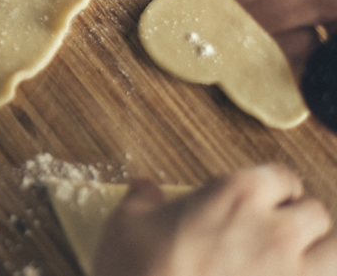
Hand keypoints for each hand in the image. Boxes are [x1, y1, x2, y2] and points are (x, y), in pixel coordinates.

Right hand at [94, 165, 336, 275]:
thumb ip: (144, 199)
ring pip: (333, 253)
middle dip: (300, 219)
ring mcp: (290, 274)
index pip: (280, 177)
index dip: (272, 187)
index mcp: (236, 195)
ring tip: (298, 261)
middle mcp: (274, 230)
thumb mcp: (127, 224)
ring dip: (320, 254)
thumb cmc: (138, 271)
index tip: (262, 197)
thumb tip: (146, 189)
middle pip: (316, 212)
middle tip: (278, 230)